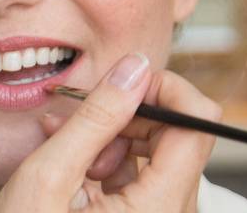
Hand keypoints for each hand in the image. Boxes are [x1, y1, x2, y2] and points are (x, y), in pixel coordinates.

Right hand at [0, 54, 220, 211]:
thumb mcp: (48, 176)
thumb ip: (96, 117)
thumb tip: (134, 67)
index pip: (198, 126)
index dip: (164, 89)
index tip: (121, 80)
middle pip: (177, 139)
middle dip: (127, 116)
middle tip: (75, 119)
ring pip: (156, 157)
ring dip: (110, 138)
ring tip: (62, 141)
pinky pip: (141, 180)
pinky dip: (106, 160)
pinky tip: (69, 159)